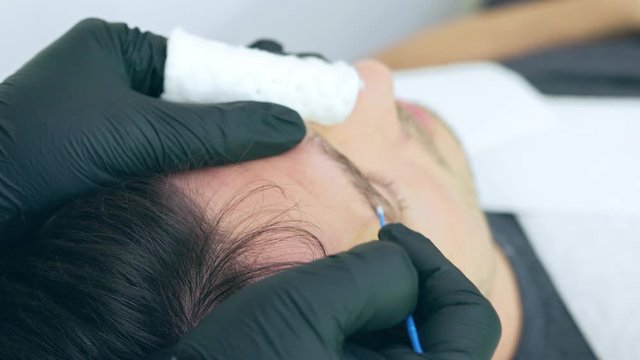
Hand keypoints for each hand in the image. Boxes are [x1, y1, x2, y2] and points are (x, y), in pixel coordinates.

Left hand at [0, 18, 304, 244]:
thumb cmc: (36, 151)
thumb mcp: (141, 134)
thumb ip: (218, 130)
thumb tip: (288, 125)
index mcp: (119, 51)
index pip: (205, 62)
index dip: (253, 80)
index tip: (297, 94)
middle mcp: (117, 81)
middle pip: (199, 96)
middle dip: (243, 114)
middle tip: (295, 127)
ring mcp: (113, 122)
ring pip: (186, 131)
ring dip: (222, 146)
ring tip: (276, 153)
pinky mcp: (110, 161)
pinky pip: (169, 158)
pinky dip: (198, 169)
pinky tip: (230, 180)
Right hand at [150, 224, 500, 359]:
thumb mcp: (306, 302)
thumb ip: (376, 272)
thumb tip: (405, 268)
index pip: (471, 319)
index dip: (435, 265)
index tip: (391, 239)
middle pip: (448, 337)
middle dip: (407, 289)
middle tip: (361, 264)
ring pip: (414, 352)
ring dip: (383, 315)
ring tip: (330, 307)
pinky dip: (367, 338)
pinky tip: (326, 335)